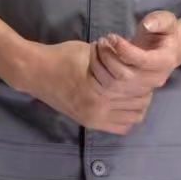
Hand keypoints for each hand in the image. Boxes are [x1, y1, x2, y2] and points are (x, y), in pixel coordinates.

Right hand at [24, 38, 153, 135]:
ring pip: (131, 120)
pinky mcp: (87, 122)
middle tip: (141, 80)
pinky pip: (118, 128)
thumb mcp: (92, 51)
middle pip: (137, 106)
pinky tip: (123, 104)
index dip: (144, 79)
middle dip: (143, 92)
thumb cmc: (62, 57)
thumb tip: (133, 58)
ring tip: (133, 92)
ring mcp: (93, 119)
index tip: (142, 69)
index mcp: (101, 90)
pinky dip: (125, 118)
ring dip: (136, 106)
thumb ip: (114, 58)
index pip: (138, 90)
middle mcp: (99, 110)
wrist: (35, 72)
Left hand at [90, 10, 180, 98]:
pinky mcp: (129, 93)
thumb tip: (148, 24)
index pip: (143, 61)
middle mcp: (154, 79)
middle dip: (108, 56)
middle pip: (124, 75)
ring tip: (98, 46)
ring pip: (112, 84)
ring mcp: (141, 89)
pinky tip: (96, 57)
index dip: (124, 50)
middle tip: (102, 40)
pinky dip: (96, 73)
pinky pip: (106, 89)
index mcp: (165, 62)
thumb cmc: (164, 34)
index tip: (112, 36)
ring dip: (99, 64)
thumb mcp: (168, 21)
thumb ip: (159, 20)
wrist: (165, 51)